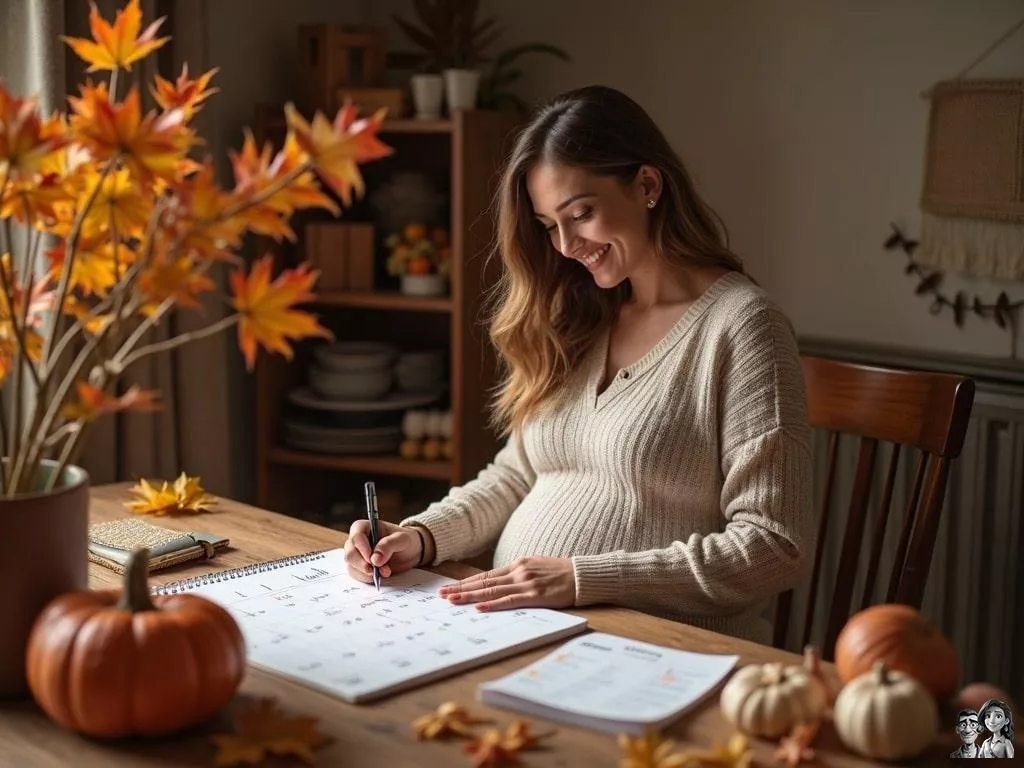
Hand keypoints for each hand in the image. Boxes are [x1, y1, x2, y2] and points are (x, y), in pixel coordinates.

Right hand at [344, 520, 422, 583]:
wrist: (408, 552)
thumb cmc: (404, 540)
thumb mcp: (402, 539)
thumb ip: (389, 545)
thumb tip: (375, 559)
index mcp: (364, 527)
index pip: (356, 537)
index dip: (363, 550)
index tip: (373, 560)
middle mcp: (356, 540)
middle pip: (350, 554)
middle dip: (364, 565)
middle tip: (377, 570)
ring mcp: (356, 554)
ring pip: (351, 566)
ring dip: (367, 573)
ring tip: (385, 572)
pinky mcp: (358, 567)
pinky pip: (356, 575)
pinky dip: (367, 578)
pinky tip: (379, 576)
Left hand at [437, 556, 575, 610]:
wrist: (582, 575)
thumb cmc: (560, 573)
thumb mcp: (536, 567)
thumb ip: (518, 574)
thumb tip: (501, 584)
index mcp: (518, 564)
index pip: (486, 575)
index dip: (467, 582)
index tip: (450, 587)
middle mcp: (518, 571)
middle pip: (484, 582)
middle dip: (461, 589)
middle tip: (442, 595)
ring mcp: (526, 583)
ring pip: (491, 591)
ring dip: (470, 596)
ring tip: (453, 601)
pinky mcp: (535, 596)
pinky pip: (509, 601)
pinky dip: (492, 604)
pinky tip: (479, 607)